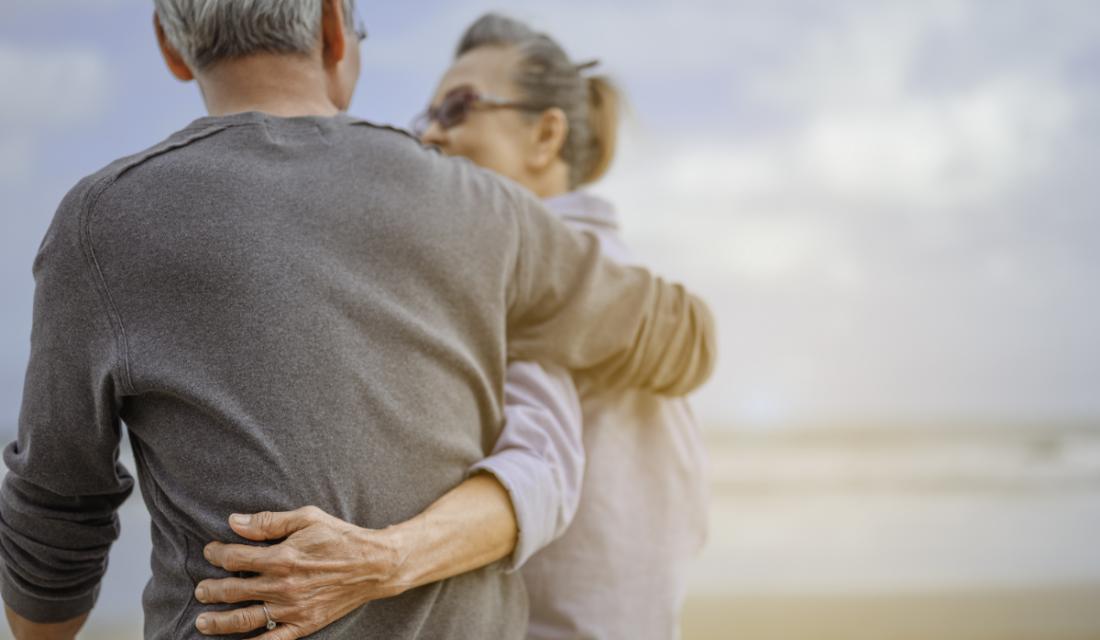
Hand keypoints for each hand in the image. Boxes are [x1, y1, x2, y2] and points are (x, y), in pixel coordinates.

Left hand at [193, 506, 407, 638]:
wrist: (374, 565)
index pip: (235, 558)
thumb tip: (234, 522)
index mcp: (281, 557)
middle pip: (233, 590)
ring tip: (203, 622)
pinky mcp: (304, 625)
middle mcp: (283, 586)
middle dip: (211, 590)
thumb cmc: (340, 537)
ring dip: (219, 622)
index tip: (210, 551)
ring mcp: (292, 609)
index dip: (216, 554)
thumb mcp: (307, 518)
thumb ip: (269, 521)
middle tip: (200, 589)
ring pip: (244, 619)